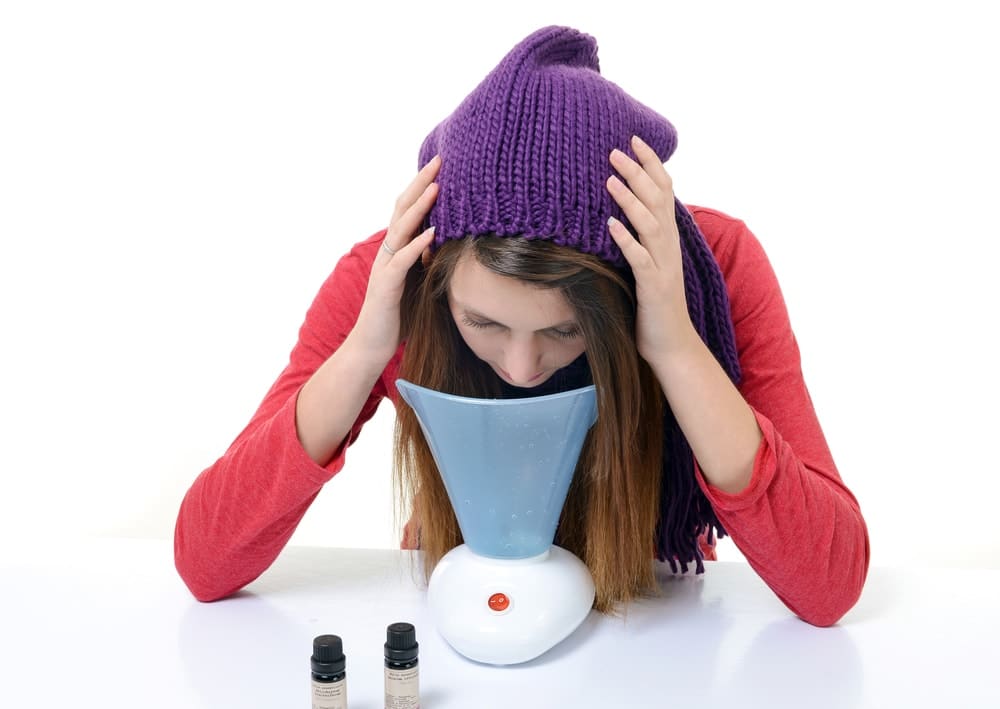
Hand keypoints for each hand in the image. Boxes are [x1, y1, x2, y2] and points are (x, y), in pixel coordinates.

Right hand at [353, 155, 440, 360]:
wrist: (373, 345)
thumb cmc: (399, 315)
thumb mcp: (420, 282)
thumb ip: (429, 260)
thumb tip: (450, 243)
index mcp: (398, 249)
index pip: (411, 210)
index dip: (424, 186)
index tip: (445, 165)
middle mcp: (389, 252)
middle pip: (403, 209)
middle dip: (421, 183)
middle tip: (439, 160)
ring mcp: (385, 267)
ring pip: (401, 229)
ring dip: (420, 207)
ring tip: (437, 187)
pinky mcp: (386, 287)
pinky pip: (402, 261)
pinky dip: (417, 245)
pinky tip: (432, 233)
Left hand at [606, 136, 697, 362]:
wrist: (671, 345)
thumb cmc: (653, 306)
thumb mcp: (647, 264)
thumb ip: (640, 238)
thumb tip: (619, 213)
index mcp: (667, 238)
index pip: (664, 191)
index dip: (651, 164)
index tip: (634, 139)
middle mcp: (669, 247)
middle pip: (657, 200)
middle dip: (638, 172)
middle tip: (615, 149)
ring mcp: (663, 266)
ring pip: (650, 224)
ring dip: (630, 200)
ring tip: (610, 179)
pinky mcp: (654, 287)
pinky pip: (640, 259)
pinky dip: (626, 240)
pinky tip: (610, 224)